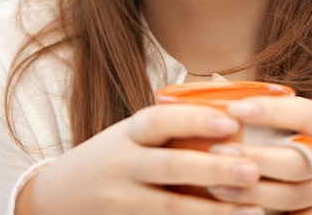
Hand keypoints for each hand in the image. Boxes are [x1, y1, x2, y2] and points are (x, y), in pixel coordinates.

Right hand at [15, 103, 265, 214]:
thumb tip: (226, 107)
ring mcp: (121, 202)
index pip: (158, 121)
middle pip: (169, 167)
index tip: (229, 121)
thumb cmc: (110, 157)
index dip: (193, 120)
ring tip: (254, 208)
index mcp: (126, 134)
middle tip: (251, 169)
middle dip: (213, 169)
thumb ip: (167, 126)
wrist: (57, 198)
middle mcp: (121, 166)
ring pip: (171, 208)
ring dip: (214, 210)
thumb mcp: (129, 135)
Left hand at [208, 95, 311, 213]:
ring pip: (287, 195)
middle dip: (254, 157)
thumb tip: (217, 82)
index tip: (235, 108)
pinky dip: (259, 211)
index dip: (269, 111)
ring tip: (216, 181)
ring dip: (249, 190)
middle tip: (219, 149)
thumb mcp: (301, 111)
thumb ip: (264, 100)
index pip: (300, 114)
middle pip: (293, 162)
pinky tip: (234, 205)